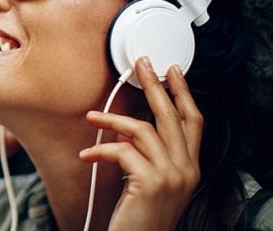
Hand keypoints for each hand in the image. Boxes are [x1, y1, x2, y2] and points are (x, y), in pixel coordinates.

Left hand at [79, 57, 202, 230]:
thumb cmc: (139, 215)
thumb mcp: (150, 182)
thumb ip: (148, 156)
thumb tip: (128, 129)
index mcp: (189, 167)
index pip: (193, 121)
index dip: (184, 93)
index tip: (173, 70)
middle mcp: (186, 169)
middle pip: (172, 116)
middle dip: (156, 85)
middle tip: (141, 64)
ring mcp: (171, 176)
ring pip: (143, 130)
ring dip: (113, 120)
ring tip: (91, 118)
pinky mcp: (150, 183)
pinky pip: (122, 152)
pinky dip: (100, 150)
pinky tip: (86, 156)